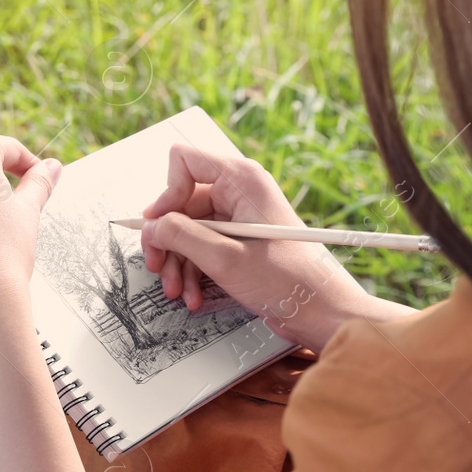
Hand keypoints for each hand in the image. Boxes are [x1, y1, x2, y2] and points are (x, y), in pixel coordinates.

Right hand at [140, 143, 392, 351]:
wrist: (320, 309)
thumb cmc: (288, 280)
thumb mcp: (225, 258)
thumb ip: (181, 237)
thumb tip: (151, 227)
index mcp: (241, 180)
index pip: (184, 162)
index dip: (166, 194)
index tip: (158, 226)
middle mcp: (238, 192)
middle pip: (180, 203)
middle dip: (168, 240)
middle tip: (158, 267)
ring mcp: (238, 217)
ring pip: (187, 230)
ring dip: (178, 263)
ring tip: (178, 291)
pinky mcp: (239, 240)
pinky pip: (202, 247)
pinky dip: (193, 271)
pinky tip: (194, 294)